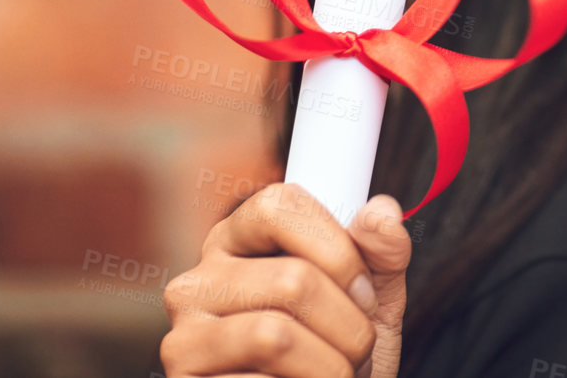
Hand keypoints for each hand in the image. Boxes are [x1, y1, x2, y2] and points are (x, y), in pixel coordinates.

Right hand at [161, 183, 412, 377]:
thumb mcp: (375, 296)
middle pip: (292, 279)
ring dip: (331, 367)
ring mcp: (183, 339)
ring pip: (274, 336)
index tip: (366, 292)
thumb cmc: (341, 352)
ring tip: (337, 376)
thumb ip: (382, 250)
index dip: (338, 249)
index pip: (280, 205)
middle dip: (349, 325)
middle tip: (360, 350)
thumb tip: (382, 213)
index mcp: (237, 241)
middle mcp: (198, 283)